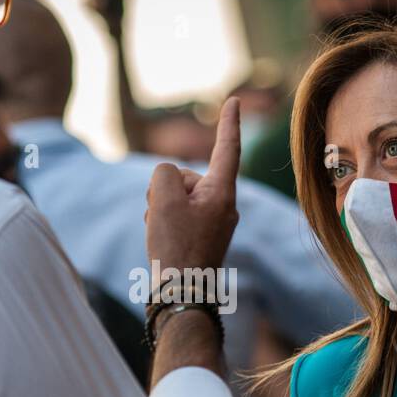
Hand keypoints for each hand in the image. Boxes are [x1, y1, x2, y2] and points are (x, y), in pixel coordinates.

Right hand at [145, 96, 239, 278]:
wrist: (181, 295)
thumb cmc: (176, 247)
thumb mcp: (164, 198)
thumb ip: (165, 174)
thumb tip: (171, 181)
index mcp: (222, 192)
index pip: (226, 148)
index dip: (228, 122)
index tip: (235, 102)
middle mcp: (223, 205)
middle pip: (186, 177)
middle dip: (165, 189)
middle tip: (164, 218)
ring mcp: (213, 223)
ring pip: (176, 197)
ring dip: (161, 208)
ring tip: (163, 234)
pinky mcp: (201, 237)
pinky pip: (177, 216)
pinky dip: (164, 222)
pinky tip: (163, 243)